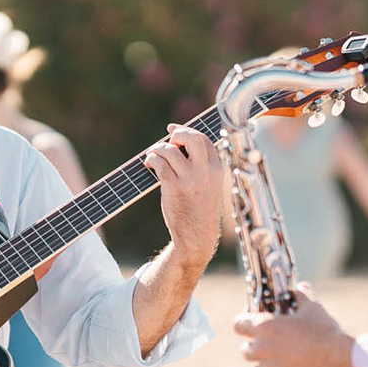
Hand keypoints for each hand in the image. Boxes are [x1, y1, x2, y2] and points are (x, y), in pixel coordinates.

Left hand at [146, 125, 221, 273]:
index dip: (188, 131)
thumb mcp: (209, 185)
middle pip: (191, 138)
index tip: (174, 130)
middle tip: (168, 141)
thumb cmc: (200, 209)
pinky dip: (152, 160)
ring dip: (157, 149)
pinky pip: (159, 164)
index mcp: (217, 170)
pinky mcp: (173, 187)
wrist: (197, 235)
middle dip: (177, 134)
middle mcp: (205, 172)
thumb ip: (201, 166)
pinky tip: (150, 165)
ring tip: (154, 155)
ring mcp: (189, 179)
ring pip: (170, 150)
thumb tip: (179, 141)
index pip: (204, 140)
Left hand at [232, 283, 361, 366]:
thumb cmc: (325, 333)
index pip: (239, 324)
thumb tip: (300, 288)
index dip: (244, 324)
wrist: (339, 361)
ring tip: (283, 366)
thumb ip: (302, 297)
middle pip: (246, 349)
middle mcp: (261, 349)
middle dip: (258, 348)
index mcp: (265, 327)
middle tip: (274, 348)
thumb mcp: (313, 309)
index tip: (250, 326)